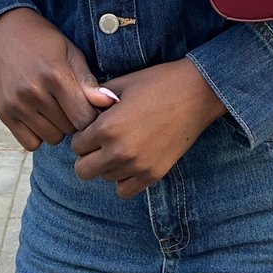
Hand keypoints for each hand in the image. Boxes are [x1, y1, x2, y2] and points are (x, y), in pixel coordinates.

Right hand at [0, 8, 115, 150]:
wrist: (4, 31)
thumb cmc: (43, 41)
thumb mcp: (71, 52)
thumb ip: (88, 82)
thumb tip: (110, 103)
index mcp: (55, 75)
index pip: (84, 117)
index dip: (92, 115)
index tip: (91, 107)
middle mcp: (34, 92)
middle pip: (69, 129)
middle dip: (74, 119)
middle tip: (70, 102)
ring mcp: (16, 104)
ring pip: (52, 138)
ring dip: (58, 127)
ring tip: (54, 106)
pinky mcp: (3, 113)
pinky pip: (30, 143)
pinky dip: (38, 134)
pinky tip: (40, 115)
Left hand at [71, 59, 225, 198]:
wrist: (196, 92)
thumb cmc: (158, 82)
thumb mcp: (123, 83)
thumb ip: (96, 98)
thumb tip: (80, 107)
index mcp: (107, 127)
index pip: (76, 144)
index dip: (83, 134)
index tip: (95, 126)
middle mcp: (119, 151)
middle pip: (83, 170)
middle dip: (88, 154)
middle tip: (102, 139)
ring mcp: (137, 166)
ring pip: (104, 178)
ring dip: (107, 164)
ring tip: (122, 144)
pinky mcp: (153, 175)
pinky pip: (124, 190)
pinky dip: (123, 178)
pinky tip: (131, 159)